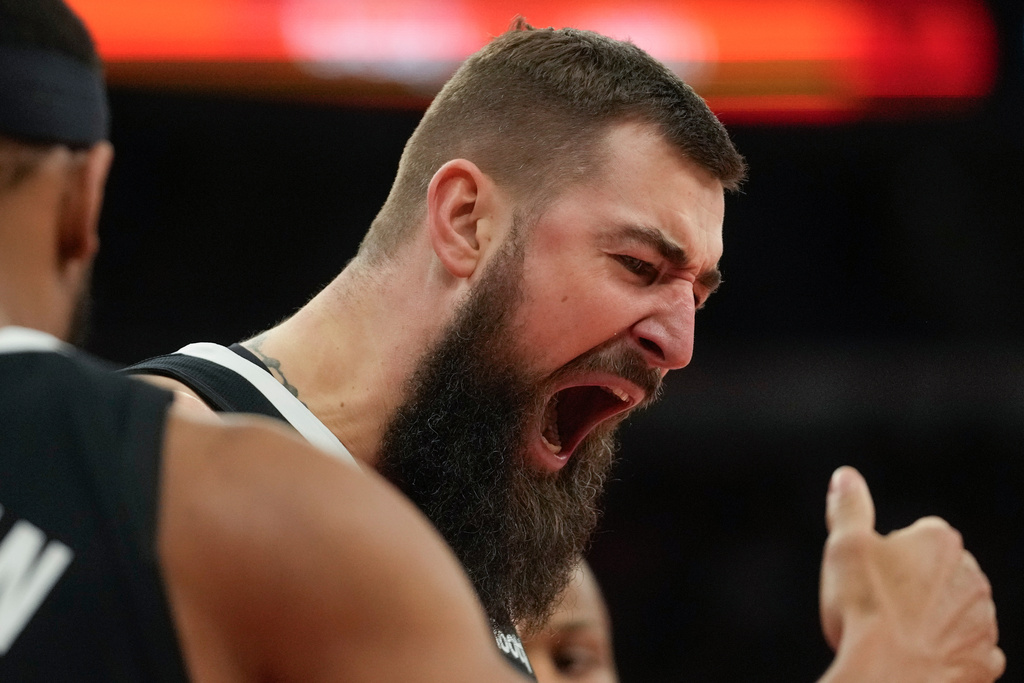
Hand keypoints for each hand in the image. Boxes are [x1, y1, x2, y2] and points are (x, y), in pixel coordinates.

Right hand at [818, 466, 1003, 682]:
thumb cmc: (866, 607)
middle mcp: (971, 575)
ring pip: (954, 610)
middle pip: (936, 572)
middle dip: (913, 585)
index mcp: (939, 541)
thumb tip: (846, 476)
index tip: (869, 574)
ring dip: (931, 618)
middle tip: (877, 605)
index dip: (887, 554)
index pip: (915, 534)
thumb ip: (849, 506)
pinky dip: (947, 652)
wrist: (889, 674)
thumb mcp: (844, 545)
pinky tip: (918, 656)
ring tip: (894, 634)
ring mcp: (983, 621)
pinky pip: (968, 650)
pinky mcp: (985, 660)